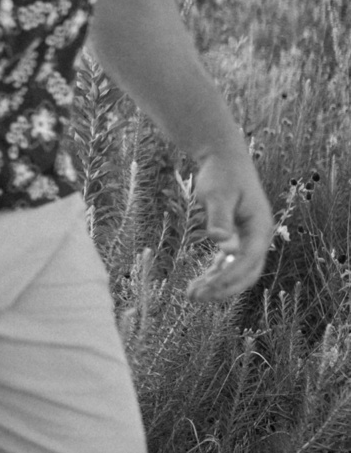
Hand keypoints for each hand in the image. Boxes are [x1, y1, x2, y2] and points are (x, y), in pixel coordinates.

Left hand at [185, 145, 274, 302]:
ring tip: (192, 295)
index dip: (232, 276)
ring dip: (217, 284)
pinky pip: (230, 262)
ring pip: (237, 270)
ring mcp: (249, 238)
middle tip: (197, 296)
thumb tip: (222, 244)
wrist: (223, 156)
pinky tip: (201, 281)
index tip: (211, 286)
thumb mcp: (218, 192)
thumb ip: (220, 217)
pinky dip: (216, 273)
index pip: (250, 260)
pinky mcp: (238, 237)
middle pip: (246, 272)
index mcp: (260, 227)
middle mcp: (258, 237)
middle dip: (223, 288)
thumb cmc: (222, 172)